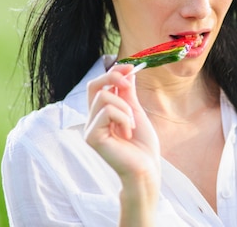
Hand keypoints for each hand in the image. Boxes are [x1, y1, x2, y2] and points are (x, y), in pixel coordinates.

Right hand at [84, 64, 159, 185]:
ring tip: (132, 125)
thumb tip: (127, 70)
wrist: (146, 168)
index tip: (131, 68)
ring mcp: (90, 128)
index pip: (99, 84)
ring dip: (125, 107)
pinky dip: (123, 118)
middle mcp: (92, 119)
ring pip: (103, 97)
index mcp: (101, 113)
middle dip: (113, 77)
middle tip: (129, 85)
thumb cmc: (142, 145)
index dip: (113, 72)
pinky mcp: (92, 137)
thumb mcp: (135, 111)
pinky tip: (127, 133)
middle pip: (93, 85)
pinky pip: (107, 111)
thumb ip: (128, 92)